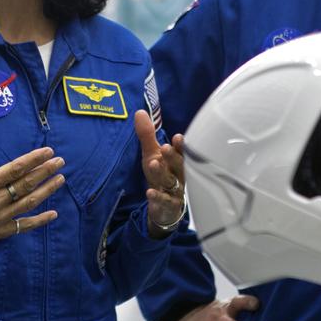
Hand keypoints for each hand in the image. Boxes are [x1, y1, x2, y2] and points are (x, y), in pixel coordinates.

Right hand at [0, 125, 63, 264]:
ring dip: (47, 190)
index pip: (15, 169)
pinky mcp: (0, 231)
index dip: (34, 159)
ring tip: (60, 179)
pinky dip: (40, 220)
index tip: (47, 152)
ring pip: (30, 202)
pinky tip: (53, 213)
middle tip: (60, 162)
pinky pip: (24, 225)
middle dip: (46, 171)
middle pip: (27, 184)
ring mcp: (0, 218)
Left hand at [133, 109, 184, 235]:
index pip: (181, 152)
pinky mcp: (169, 206)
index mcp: (177, 161)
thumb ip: (147, 136)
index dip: (180, 146)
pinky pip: (164, 201)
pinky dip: (157, 197)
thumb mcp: (151, 155)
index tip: (178, 137)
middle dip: (173, 156)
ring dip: (162, 173)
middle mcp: (179, 175)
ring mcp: (175, 191)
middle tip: (165, 147)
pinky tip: (150, 192)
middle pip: (178, 165)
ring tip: (153, 163)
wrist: (165, 208)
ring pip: (170, 182)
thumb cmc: (161, 176)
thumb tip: (139, 112)